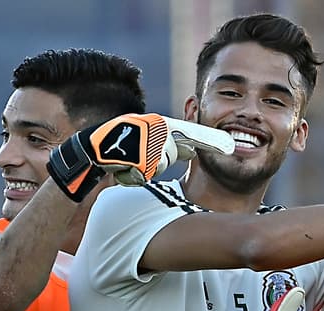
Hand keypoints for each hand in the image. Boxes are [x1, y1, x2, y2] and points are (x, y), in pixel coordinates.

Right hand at [47, 113, 233, 200]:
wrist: (91, 149)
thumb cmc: (124, 149)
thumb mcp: (150, 143)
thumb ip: (172, 146)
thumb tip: (192, 153)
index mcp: (161, 123)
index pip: (192, 133)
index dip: (212, 141)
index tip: (232, 147)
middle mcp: (155, 127)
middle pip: (175, 154)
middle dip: (162, 160)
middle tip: (143, 153)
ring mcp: (145, 139)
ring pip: (161, 165)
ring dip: (147, 168)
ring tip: (131, 159)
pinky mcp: (136, 153)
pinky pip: (146, 173)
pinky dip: (135, 174)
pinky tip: (123, 165)